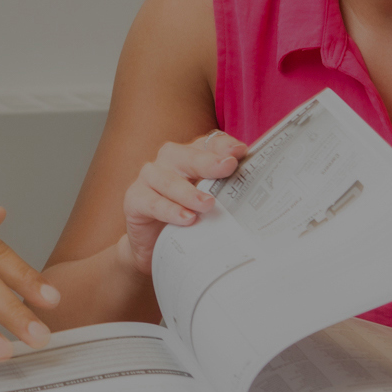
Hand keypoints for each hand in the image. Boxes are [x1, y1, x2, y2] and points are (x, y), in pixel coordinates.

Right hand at [114, 131, 247, 272]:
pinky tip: (185, 218)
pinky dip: (169, 210)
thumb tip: (257, 190)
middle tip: (227, 167)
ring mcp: (148, 178)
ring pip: (166, 178)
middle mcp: (168, 162)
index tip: (241, 152)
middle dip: (207, 161)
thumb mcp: (212, 204)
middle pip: (185, 155)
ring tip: (207, 203)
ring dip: (188, 191)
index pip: (207, 143)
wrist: (155, 248)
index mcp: (190, 157)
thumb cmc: (189, 220)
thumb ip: (228, 191)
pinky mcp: (134, 199)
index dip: (223, 145)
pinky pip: (151, 201)